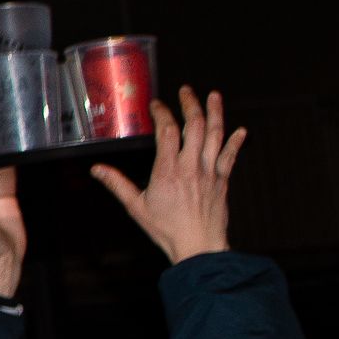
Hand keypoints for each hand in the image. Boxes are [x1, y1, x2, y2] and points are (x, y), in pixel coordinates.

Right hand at [90, 86, 244, 262]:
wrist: (199, 247)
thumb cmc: (168, 230)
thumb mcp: (136, 207)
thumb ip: (117, 184)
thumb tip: (97, 170)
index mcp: (168, 170)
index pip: (167, 131)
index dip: (162, 113)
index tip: (157, 105)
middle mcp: (191, 166)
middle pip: (194, 125)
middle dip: (190, 104)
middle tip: (186, 91)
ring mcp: (210, 172)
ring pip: (215, 135)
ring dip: (216, 113)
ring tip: (214, 96)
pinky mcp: (222, 181)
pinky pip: (231, 156)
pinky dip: (236, 142)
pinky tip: (241, 131)